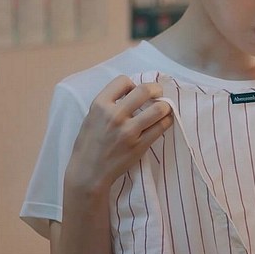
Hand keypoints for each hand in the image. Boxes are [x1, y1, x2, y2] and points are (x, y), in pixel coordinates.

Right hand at [65, 76, 173, 193]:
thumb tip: (132, 91)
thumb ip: (109, 103)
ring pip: (159, 109)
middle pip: (145, 90)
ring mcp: (128, 131)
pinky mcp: (139, 145)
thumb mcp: (92, 116)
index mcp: (100, 105)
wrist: (88, 173)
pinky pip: (161, 127)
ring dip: (165, 106)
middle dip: (156, 89)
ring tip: (163, 108)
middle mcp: (114, 116)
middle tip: (158, 93)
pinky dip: (166, 121)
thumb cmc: (89, 144)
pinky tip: (164, 121)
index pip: (123, 80)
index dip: (132, 84)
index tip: (134, 92)